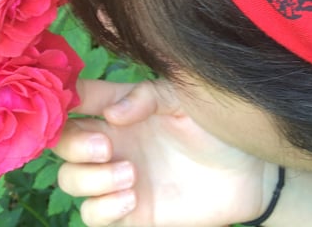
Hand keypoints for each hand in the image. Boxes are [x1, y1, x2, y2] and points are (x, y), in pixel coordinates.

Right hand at [54, 78, 274, 226]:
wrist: (248, 169)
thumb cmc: (215, 124)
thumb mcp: (184, 97)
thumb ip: (147, 97)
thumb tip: (112, 114)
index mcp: (122, 107)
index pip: (78, 99)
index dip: (64, 99)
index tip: (68, 102)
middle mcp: (114, 140)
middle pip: (63, 142)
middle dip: (73, 145)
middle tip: (107, 146)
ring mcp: (118, 175)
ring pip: (70, 180)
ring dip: (90, 178)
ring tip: (132, 173)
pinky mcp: (131, 210)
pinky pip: (93, 214)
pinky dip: (103, 207)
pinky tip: (132, 196)